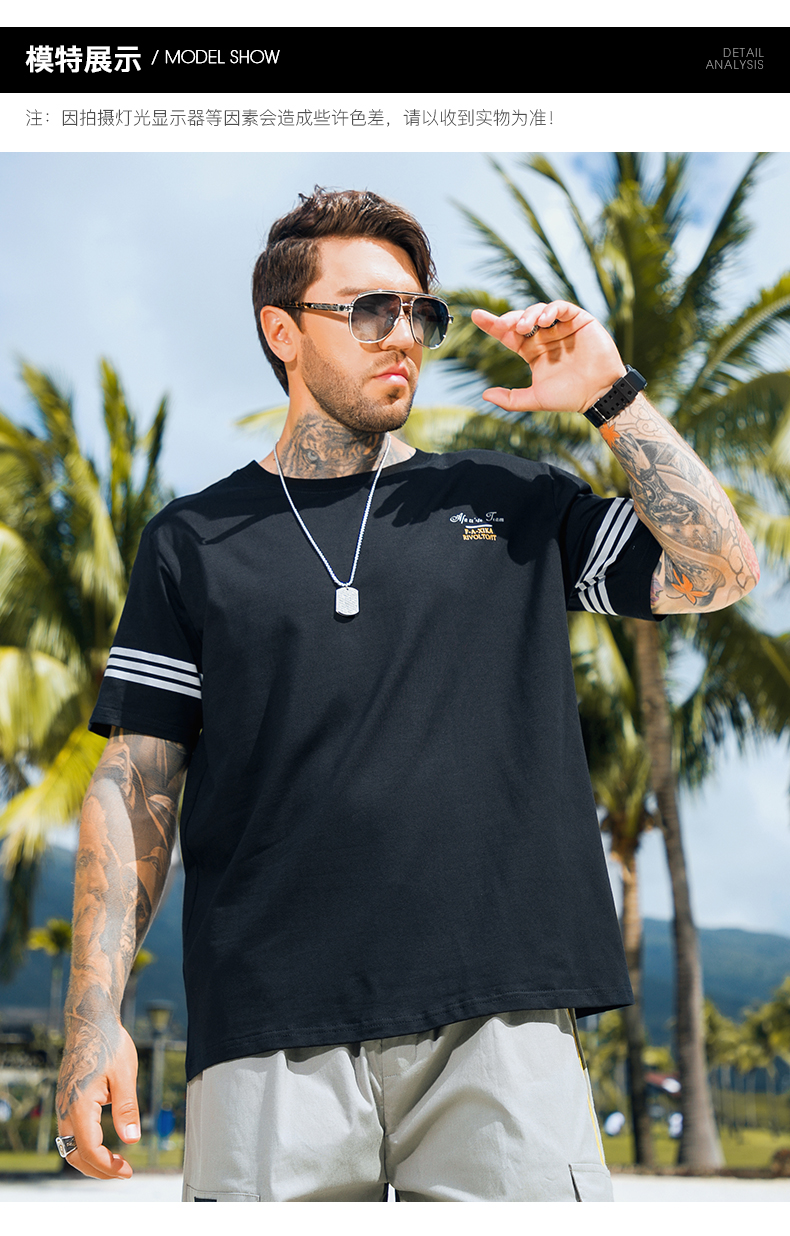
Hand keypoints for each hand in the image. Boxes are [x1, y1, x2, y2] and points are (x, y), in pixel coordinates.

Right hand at [56, 1022, 140, 1178]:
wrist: (89, 1020)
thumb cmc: (108, 1043)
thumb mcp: (125, 1075)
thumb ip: (127, 1109)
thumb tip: (131, 1140)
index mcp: (80, 1106)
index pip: (89, 1151)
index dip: (108, 1166)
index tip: (128, 1170)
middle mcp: (65, 1109)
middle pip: (75, 1155)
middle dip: (98, 1170)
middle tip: (122, 1172)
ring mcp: (62, 1104)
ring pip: (69, 1146)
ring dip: (89, 1159)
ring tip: (114, 1162)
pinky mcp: (65, 1099)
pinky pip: (69, 1132)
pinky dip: (83, 1145)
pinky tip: (103, 1142)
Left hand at [471, 300, 626, 414]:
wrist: (599, 394)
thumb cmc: (569, 397)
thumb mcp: (535, 399)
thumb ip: (510, 399)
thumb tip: (484, 395)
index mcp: (532, 351)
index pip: (508, 334)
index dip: (492, 324)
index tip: (475, 316)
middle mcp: (544, 337)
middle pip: (521, 319)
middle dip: (509, 319)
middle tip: (502, 325)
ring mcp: (561, 327)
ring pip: (539, 310)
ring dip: (529, 315)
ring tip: (524, 327)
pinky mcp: (578, 320)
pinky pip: (562, 308)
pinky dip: (552, 310)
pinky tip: (545, 320)